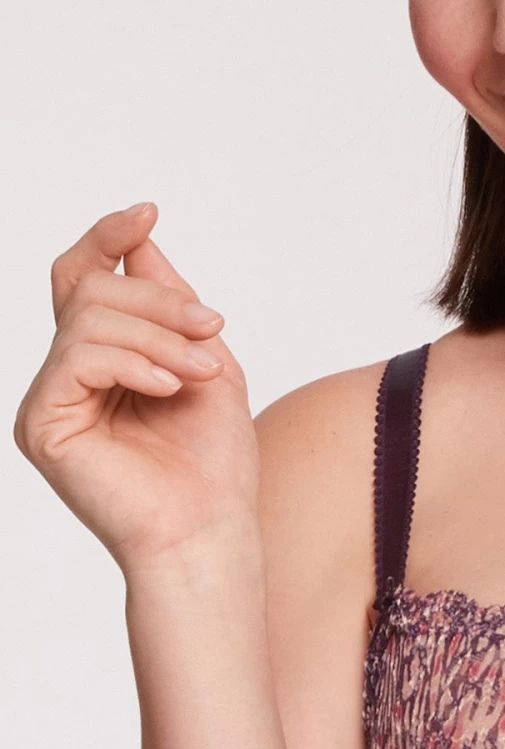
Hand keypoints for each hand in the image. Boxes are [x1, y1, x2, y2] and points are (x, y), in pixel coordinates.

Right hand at [13, 201, 259, 575]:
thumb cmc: (216, 467)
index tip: (147, 212)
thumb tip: (141, 238)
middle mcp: (71, 377)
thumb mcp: (209, 368)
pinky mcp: (42, 424)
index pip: (87, 280)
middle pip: (90, 291)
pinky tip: (169, 389)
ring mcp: (52, 400)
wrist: (211, 533)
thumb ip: (174, 307)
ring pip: (87, 319)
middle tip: (211, 329)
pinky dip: (132, 363)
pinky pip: (77, 357)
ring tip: (203, 373)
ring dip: (157, 335)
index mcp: (106, 363)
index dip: (109, 240)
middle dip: (158, 300)